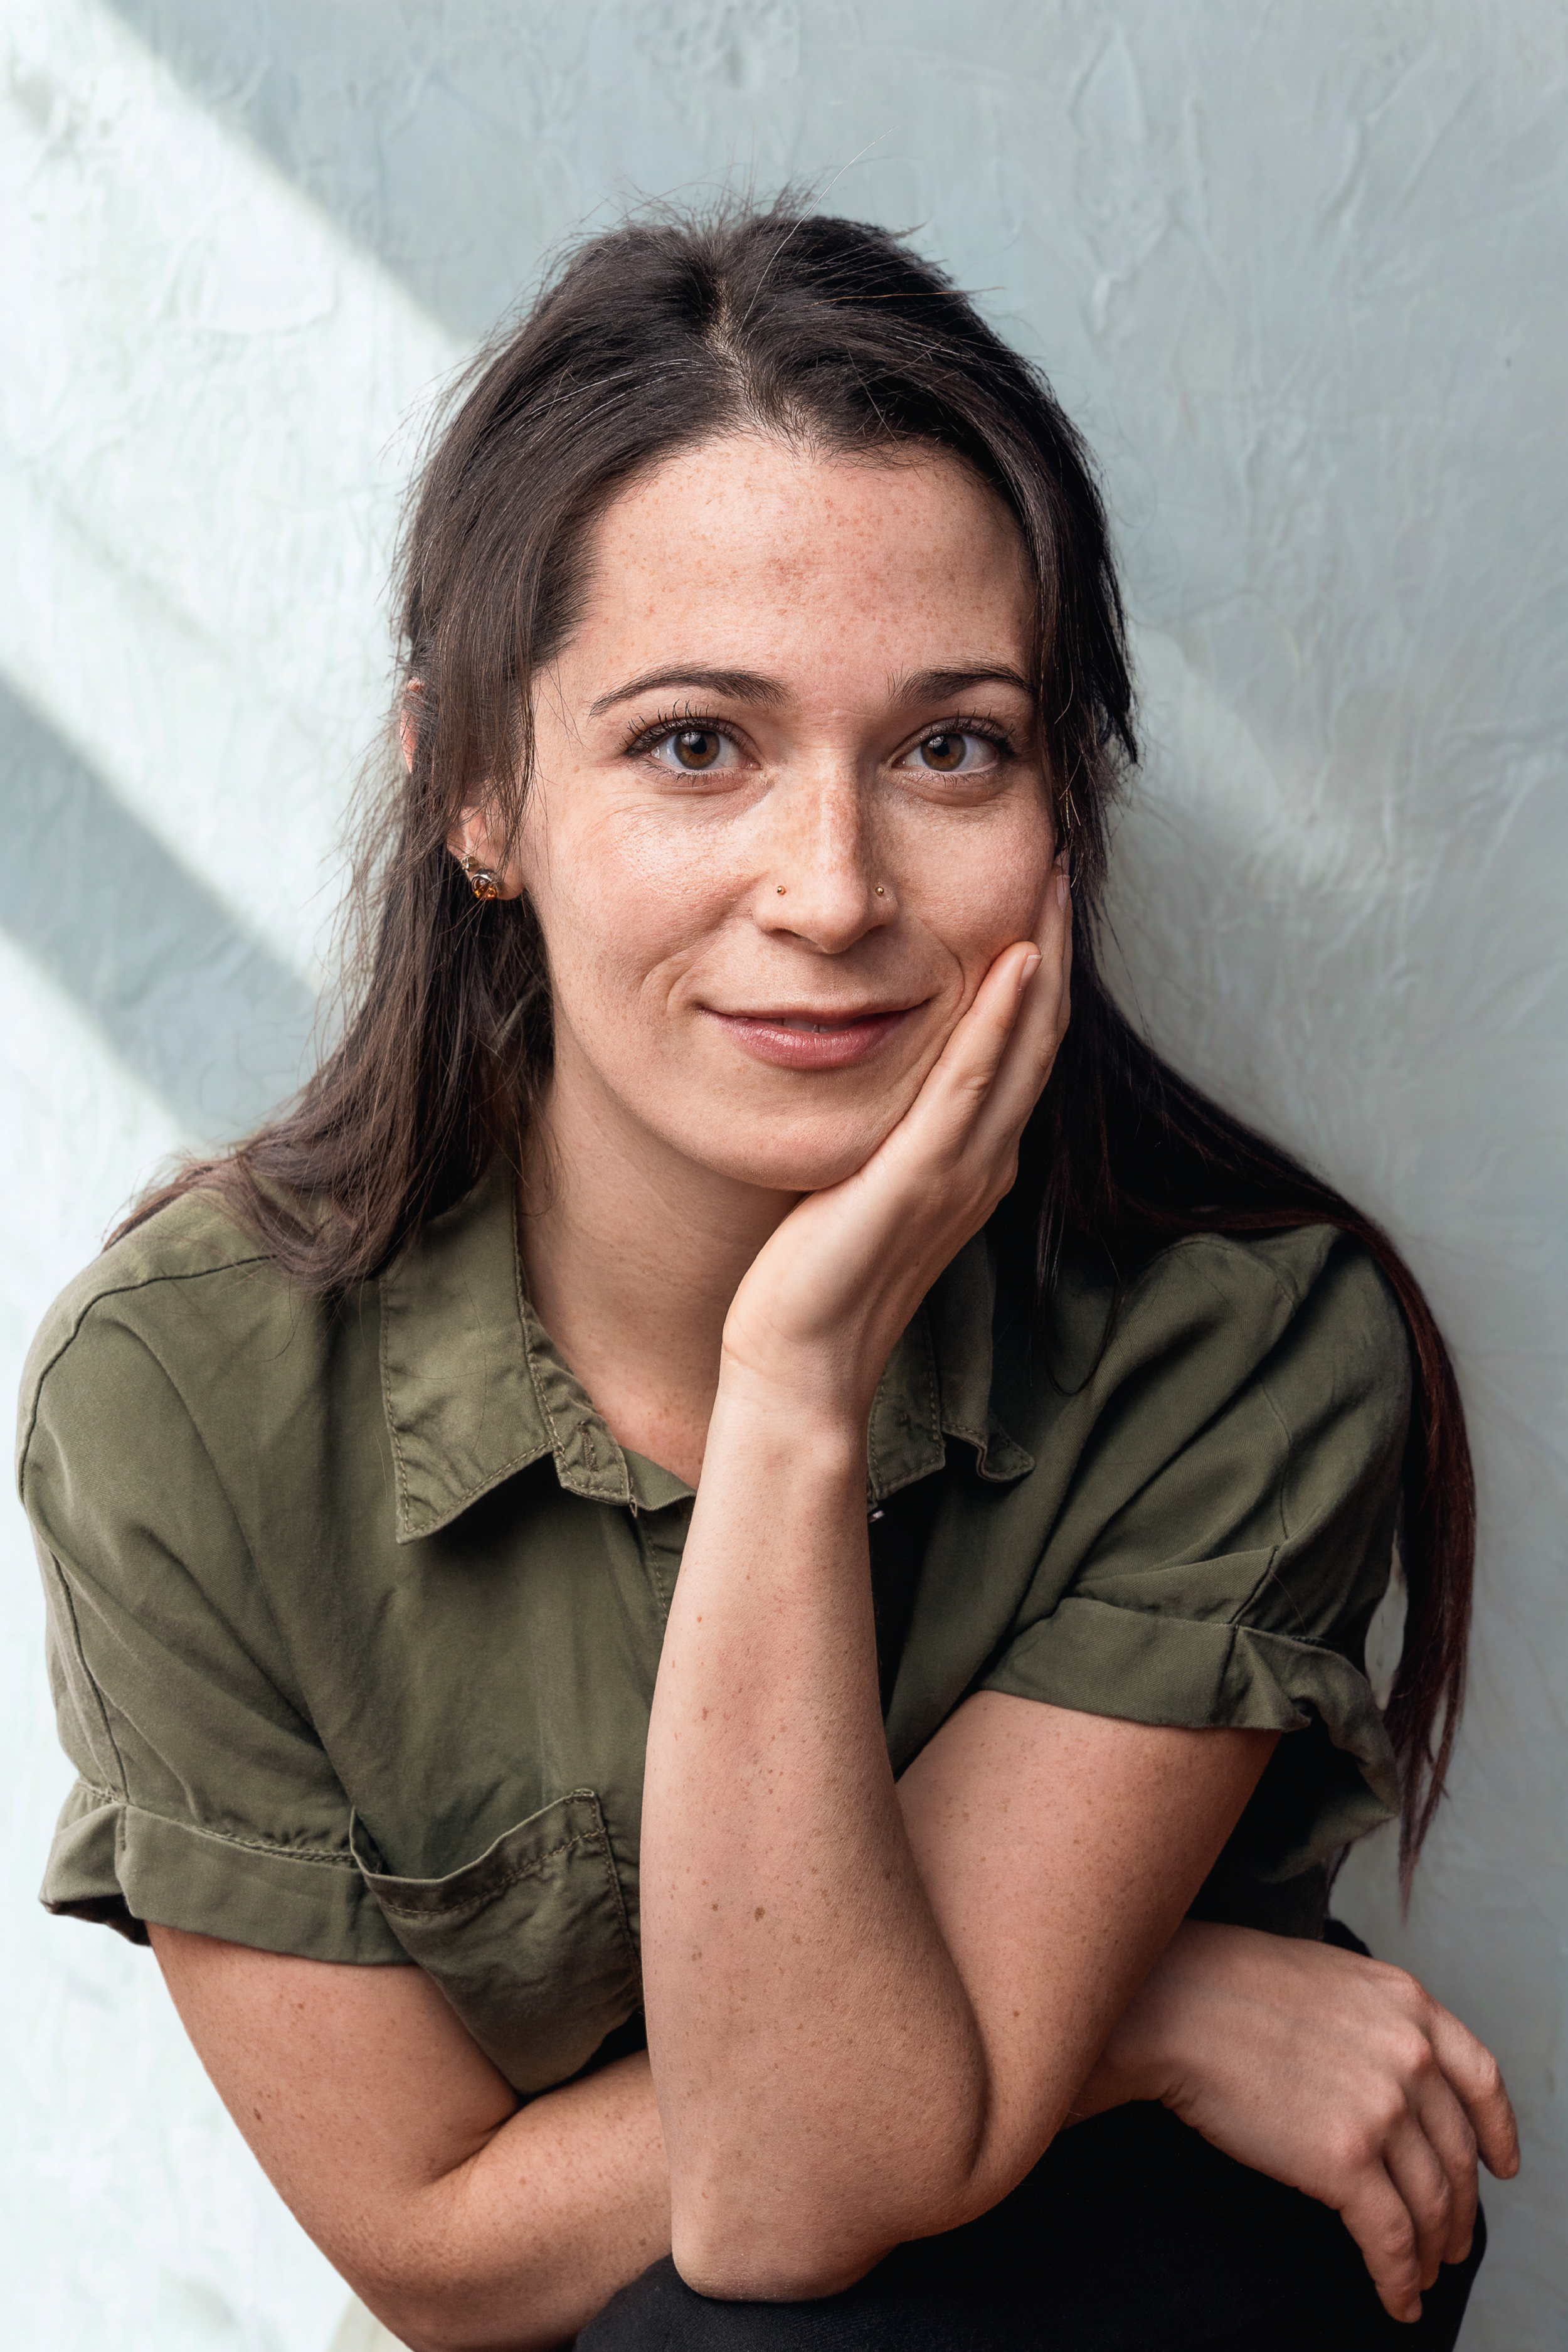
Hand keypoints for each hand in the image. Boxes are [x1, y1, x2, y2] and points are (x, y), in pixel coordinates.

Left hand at [719, 859, 1071, 1418]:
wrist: (799, 1360)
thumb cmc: (816, 1276)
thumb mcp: (861, 1181)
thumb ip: (886, 1129)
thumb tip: (874, 1070)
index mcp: (975, 1160)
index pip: (1024, 1049)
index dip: (1041, 969)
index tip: (1036, 894)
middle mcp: (984, 1161)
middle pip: (1041, 1034)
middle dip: (1053, 943)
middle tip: (1056, 861)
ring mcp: (959, 1171)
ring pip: (1022, 1048)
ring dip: (1042, 960)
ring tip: (1047, 884)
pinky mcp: (918, 1181)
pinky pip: (967, 1087)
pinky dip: (997, 1022)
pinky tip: (1011, 964)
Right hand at [1092, 1920, 1518, 2323]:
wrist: (1176, 2003)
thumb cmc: (1228, 1984)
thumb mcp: (1328, 1978)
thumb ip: (1374, 2022)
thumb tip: (1391, 2077)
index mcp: (1408, 2004)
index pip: (1481, 2079)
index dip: (1497, 2132)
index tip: (1501, 2166)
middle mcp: (1411, 2055)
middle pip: (1456, 2155)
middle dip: (1460, 2209)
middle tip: (1451, 2240)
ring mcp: (1383, 2109)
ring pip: (1433, 2205)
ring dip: (1433, 2251)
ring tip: (1423, 2274)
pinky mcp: (1347, 2162)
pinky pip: (1392, 2239)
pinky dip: (1400, 2279)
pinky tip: (1397, 2298)